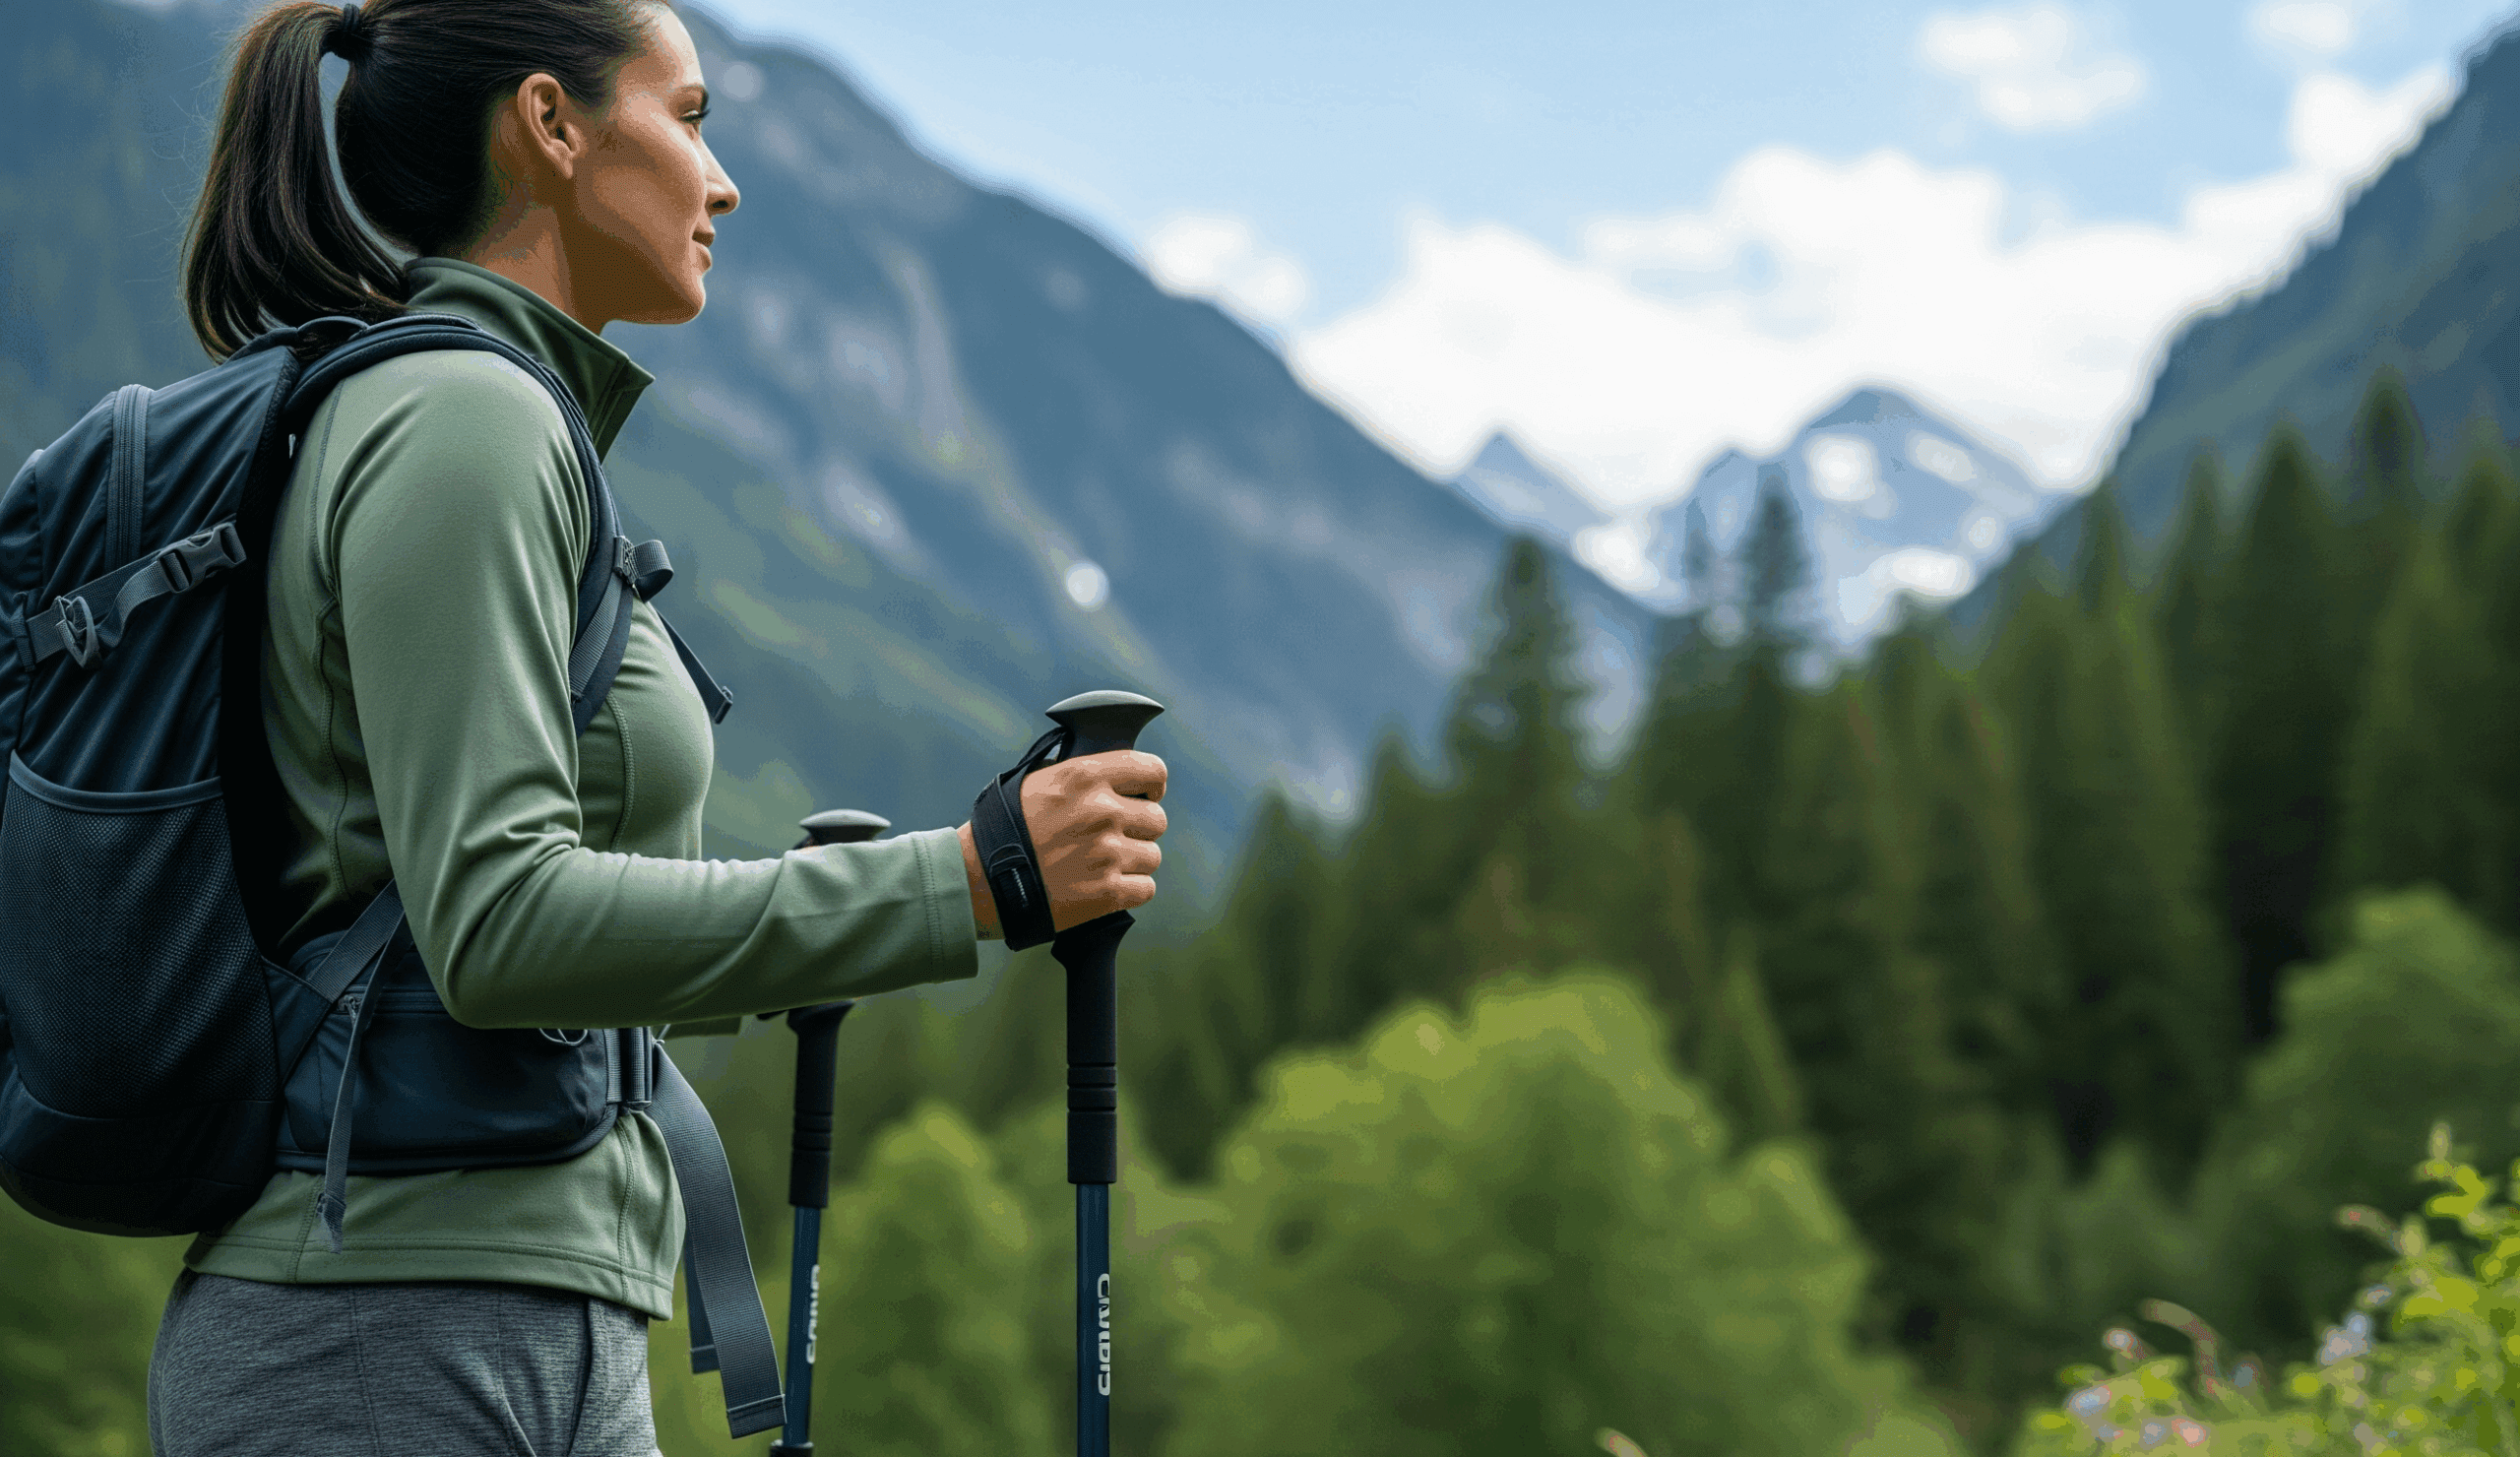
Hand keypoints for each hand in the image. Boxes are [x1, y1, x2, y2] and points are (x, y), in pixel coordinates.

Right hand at [959, 750, 1166, 938]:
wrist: (979, 879)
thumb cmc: (1003, 829)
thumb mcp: (1037, 782)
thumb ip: (1080, 776)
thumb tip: (1113, 774)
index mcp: (1086, 777)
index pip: (1152, 770)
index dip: (1153, 784)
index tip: (1146, 794)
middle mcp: (1102, 811)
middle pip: (1156, 818)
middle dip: (1139, 829)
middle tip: (1115, 837)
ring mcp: (1108, 853)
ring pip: (1152, 855)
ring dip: (1134, 861)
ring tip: (1103, 865)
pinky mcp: (1107, 892)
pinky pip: (1146, 888)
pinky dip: (1130, 890)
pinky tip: (1106, 885)